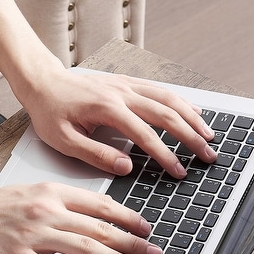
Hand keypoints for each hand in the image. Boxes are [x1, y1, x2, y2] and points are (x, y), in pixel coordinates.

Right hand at [0, 182, 163, 253]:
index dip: (129, 218)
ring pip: (86, 249)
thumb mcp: (32, 193)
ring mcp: (33, 235)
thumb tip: (97, 215)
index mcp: (52, 193)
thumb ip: (63, 201)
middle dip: (133, 243)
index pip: (101, 205)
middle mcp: (47, 211)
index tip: (146, 228)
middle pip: (100, 228)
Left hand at [22, 69, 216, 178]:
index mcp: (108, 109)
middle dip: (191, 136)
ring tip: (210, 135)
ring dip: (193, 117)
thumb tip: (126, 167)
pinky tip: (194, 111)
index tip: (179, 171)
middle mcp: (122, 93)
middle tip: (208, 155)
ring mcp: (127, 85)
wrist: (42, 82)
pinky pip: (161, 90)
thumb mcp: (64, 141)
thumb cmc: (50, 112)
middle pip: (167, 114)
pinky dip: (181, 101)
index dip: (166, 156)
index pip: (146, 136)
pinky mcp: (127, 82)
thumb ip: (96, 155)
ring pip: (169, 98)